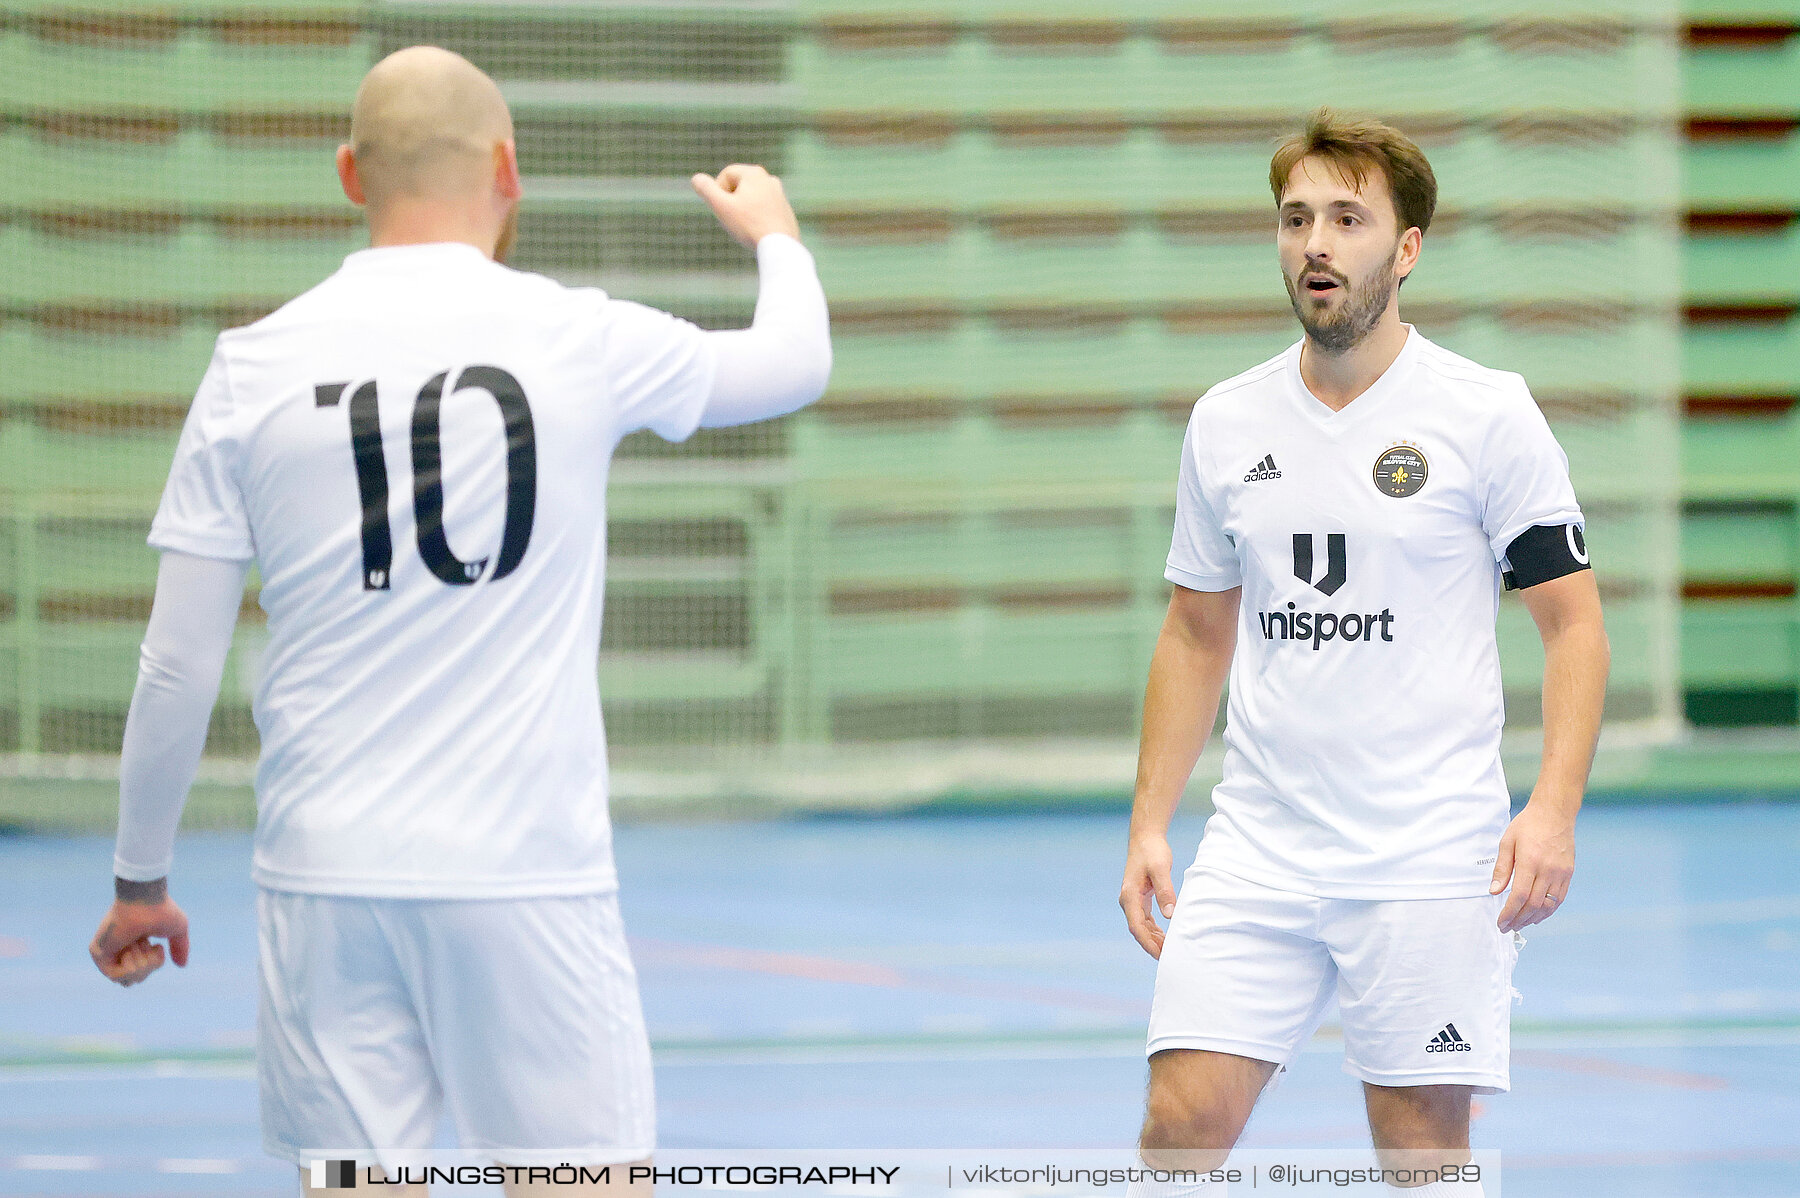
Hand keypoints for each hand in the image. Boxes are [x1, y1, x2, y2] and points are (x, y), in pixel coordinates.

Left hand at [90, 891, 189, 986]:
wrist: (145, 899)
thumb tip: (181, 965)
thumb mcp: (177, 931)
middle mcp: (118, 950)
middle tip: (145, 944)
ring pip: (126, 980)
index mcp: (134, 944)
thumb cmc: (161, 910)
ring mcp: (107, 952)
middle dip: (147, 966)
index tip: (154, 945)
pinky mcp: (99, 954)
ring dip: (140, 964)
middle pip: (135, 979)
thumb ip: (179, 947)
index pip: (142, 972)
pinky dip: (130, 966)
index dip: (154, 963)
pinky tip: (131, 948)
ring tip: (138, 943)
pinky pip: (116, 976)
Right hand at [691, 164, 801, 248]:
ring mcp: (779, 194)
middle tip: (733, 220)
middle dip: (731, 202)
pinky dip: (755, 219)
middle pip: (738, 187)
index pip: (726, 175)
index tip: (722, 210)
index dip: (718, 193)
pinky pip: (762, 210)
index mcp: (754, 173)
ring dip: (742, 211)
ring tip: (746, 227)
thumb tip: (696, 179)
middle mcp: (769, 179)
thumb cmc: (749, 225)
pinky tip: (757, 232)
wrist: (780, 246)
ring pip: (750, 199)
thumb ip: (706, 190)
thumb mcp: (721, 206)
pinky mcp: (784, 210)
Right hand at [1120, 833, 1177, 958]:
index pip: (1137, 927)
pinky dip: (1153, 930)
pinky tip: (1164, 936)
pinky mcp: (1139, 898)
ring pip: (1141, 926)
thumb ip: (1165, 891)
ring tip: (1169, 950)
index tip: (1161, 955)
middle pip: (1138, 930)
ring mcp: (1132, 900)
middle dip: (1152, 945)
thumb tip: (1170, 914)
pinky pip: (1145, 919)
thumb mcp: (1161, 869)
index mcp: (1129, 896)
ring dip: (1153, 939)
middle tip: (1169, 958)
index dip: (1148, 943)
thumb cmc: (1152, 851)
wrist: (1145, 838)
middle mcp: (1128, 900)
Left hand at [1490, 797, 1575, 931]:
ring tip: (1519, 924)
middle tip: (1507, 927)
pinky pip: (1559, 899)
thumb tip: (1494, 892)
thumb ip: (1501, 869)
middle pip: (1534, 905)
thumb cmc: (1528, 825)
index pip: (1520, 896)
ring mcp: (1561, 873)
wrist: (1555, 813)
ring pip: (1548, 905)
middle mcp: (1548, 870)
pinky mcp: (1568, 874)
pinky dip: (1547, 911)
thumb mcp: (1507, 842)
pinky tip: (1536, 915)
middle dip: (1519, 920)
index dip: (1510, 913)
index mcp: (1530, 861)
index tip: (1501, 922)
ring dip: (1533, 918)